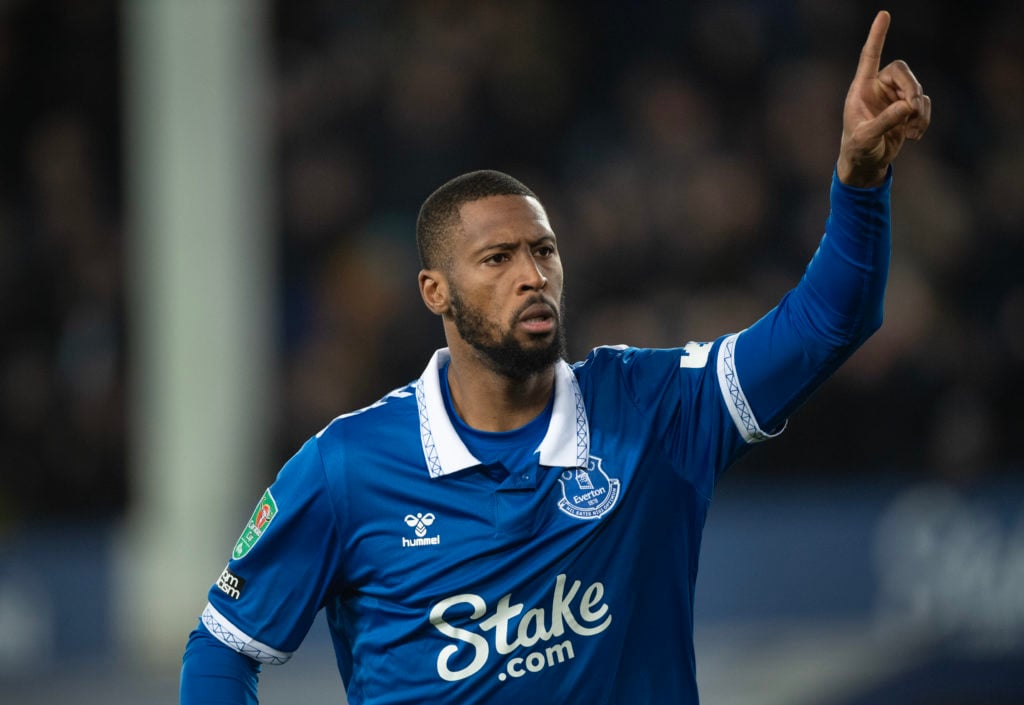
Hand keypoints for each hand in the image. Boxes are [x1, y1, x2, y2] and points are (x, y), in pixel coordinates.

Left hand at [837, 11, 930, 187]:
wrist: (866, 164)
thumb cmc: (857, 149)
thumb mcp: (866, 138)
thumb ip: (884, 121)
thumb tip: (908, 106)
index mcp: (861, 89)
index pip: (869, 57)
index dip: (877, 36)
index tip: (884, 14)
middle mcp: (878, 88)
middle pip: (903, 72)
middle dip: (912, 90)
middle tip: (912, 110)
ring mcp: (894, 97)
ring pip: (917, 90)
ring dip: (919, 111)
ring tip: (911, 132)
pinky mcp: (907, 109)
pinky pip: (924, 104)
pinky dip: (924, 119)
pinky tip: (914, 136)